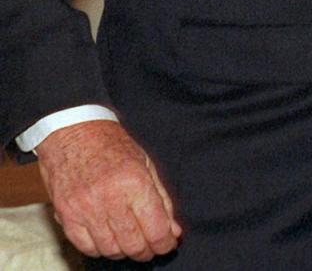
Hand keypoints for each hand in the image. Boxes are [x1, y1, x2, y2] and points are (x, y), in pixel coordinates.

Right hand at [35, 120, 180, 260]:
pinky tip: (109, 237)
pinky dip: (101, 249)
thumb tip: (173, 231)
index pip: (155, 229)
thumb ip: (162, 200)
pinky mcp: (66, 216)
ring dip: (124, 251)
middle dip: (147, 250)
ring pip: (110, 250)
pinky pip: (86, 247)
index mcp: (134, 182)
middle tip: (151, 245)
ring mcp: (85, 209)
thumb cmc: (112, 144)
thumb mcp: (146, 163)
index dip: (165, 243)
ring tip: (130, 240)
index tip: (168, 244)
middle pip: (133, 245)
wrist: (73, 132)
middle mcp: (109, 198)